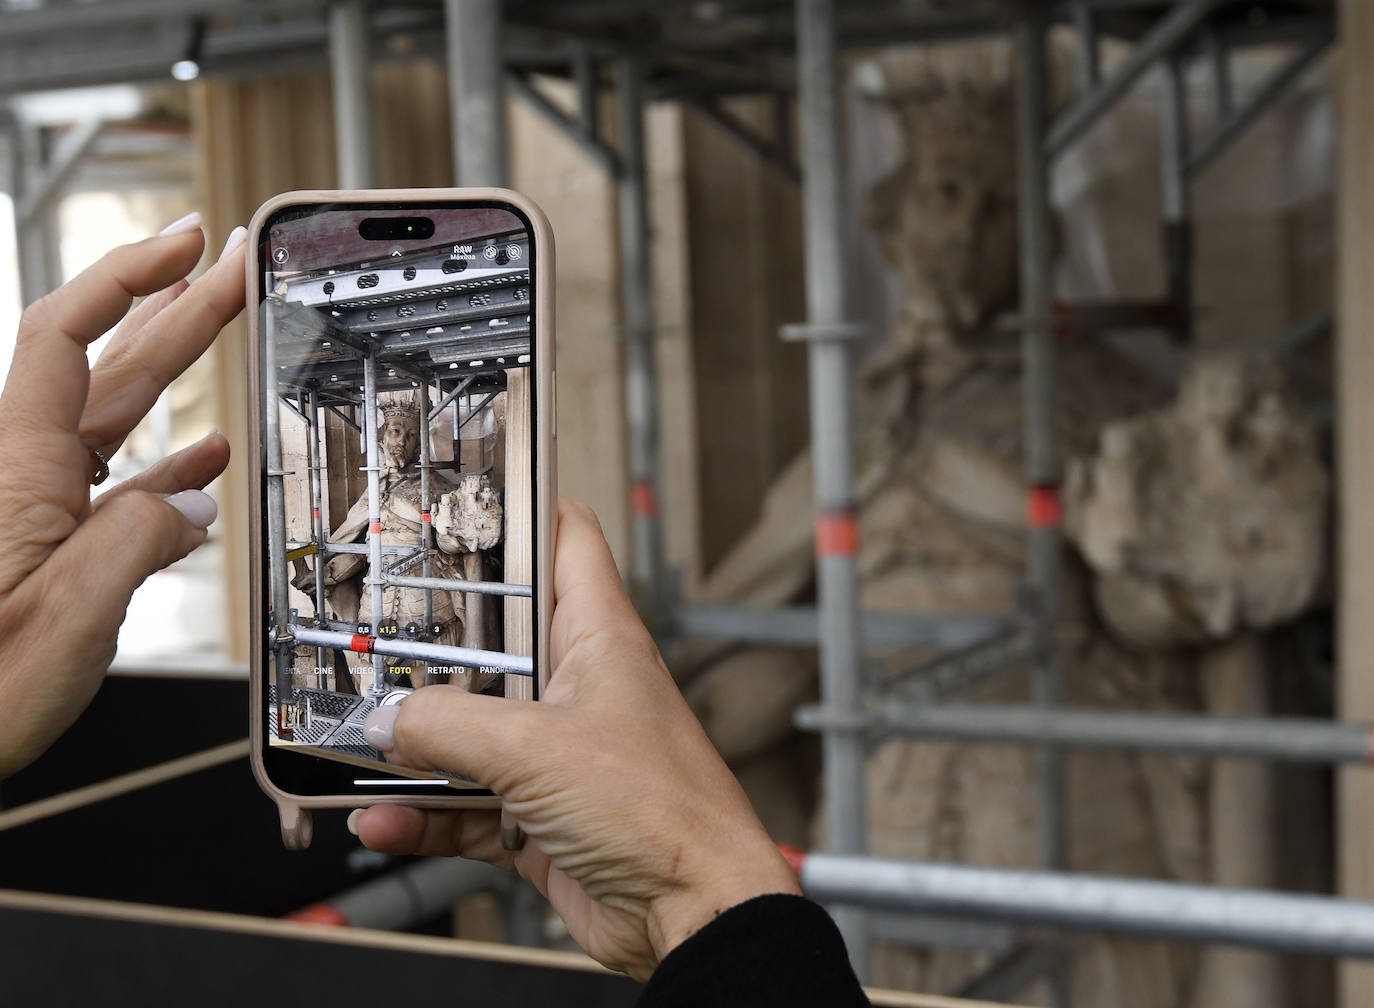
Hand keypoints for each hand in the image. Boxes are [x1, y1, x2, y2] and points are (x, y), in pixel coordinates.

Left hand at [0, 215, 245, 778]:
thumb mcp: (67, 619)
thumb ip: (139, 541)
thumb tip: (193, 499)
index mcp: (17, 473)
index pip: (68, 336)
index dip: (130, 276)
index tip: (188, 243)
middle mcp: (20, 477)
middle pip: (103, 363)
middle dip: (173, 305)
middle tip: (232, 264)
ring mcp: (31, 511)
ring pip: (111, 419)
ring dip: (171, 369)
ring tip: (218, 325)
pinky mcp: (42, 549)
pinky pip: (111, 487)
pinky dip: (163, 464)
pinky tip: (201, 460)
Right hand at [355, 500, 800, 979]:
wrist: (695, 914)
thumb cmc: (659, 810)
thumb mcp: (535, 749)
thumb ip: (447, 728)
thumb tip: (382, 720)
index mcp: (599, 637)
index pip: (566, 541)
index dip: (519, 508)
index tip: (455, 501)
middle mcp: (580, 687)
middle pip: (496, 642)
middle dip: (431, 644)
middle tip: (368, 634)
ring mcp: (560, 755)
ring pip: (471, 733)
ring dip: (414, 747)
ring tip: (353, 746)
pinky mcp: (543, 818)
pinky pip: (468, 806)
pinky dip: (425, 815)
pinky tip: (383, 821)